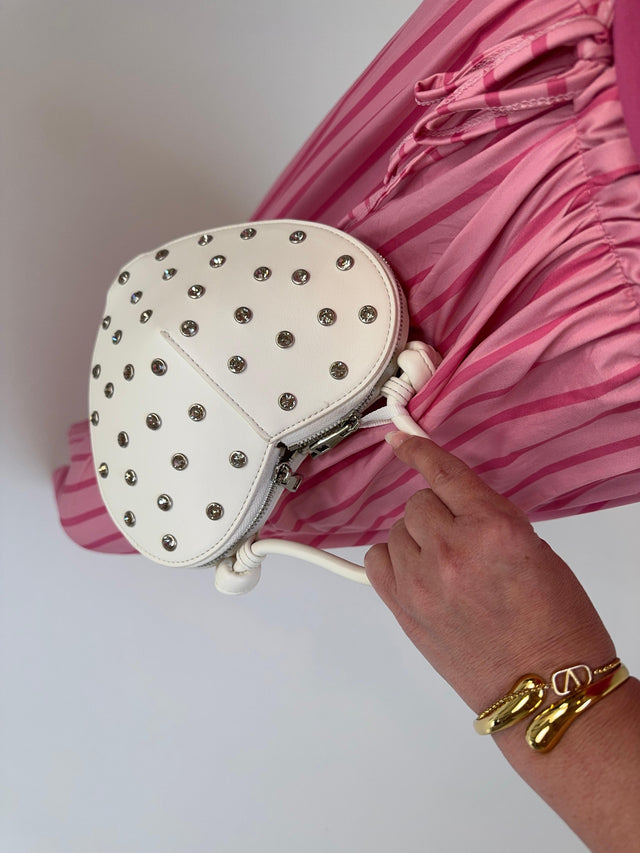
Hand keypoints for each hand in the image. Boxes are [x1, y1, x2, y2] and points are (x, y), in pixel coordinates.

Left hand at [364, 434, 614, 712]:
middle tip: (461, 540)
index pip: (444, 474)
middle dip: (439, 514)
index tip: (400, 439)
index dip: (418, 451)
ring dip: (417, 539)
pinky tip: (417, 573)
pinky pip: (376, 561)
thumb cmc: (554, 624)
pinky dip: (394, 560)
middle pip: (417, 503)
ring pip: (397, 530)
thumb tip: (454, 505)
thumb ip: (488, 520)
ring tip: (445, 565)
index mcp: (494, 528)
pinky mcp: (403, 610)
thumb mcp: (534, 550)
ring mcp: (422, 582)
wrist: (543, 688)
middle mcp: (452, 550)